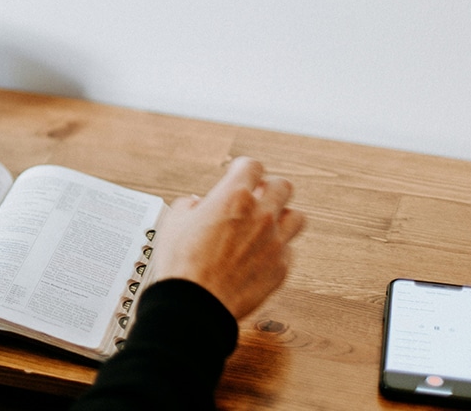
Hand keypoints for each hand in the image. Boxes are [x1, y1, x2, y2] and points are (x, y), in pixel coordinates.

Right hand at [149, 156, 305, 318]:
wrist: (195, 304)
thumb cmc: (182, 265)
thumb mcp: (174, 223)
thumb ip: (190, 206)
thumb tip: (197, 205)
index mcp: (234, 197)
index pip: (252, 166)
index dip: (245, 168)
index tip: (240, 173)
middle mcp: (261, 215)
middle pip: (283, 186)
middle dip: (269, 188)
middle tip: (257, 197)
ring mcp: (275, 242)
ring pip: (296, 217)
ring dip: (283, 216)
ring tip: (267, 224)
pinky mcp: (281, 268)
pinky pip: (289, 250)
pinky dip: (277, 249)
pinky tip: (262, 254)